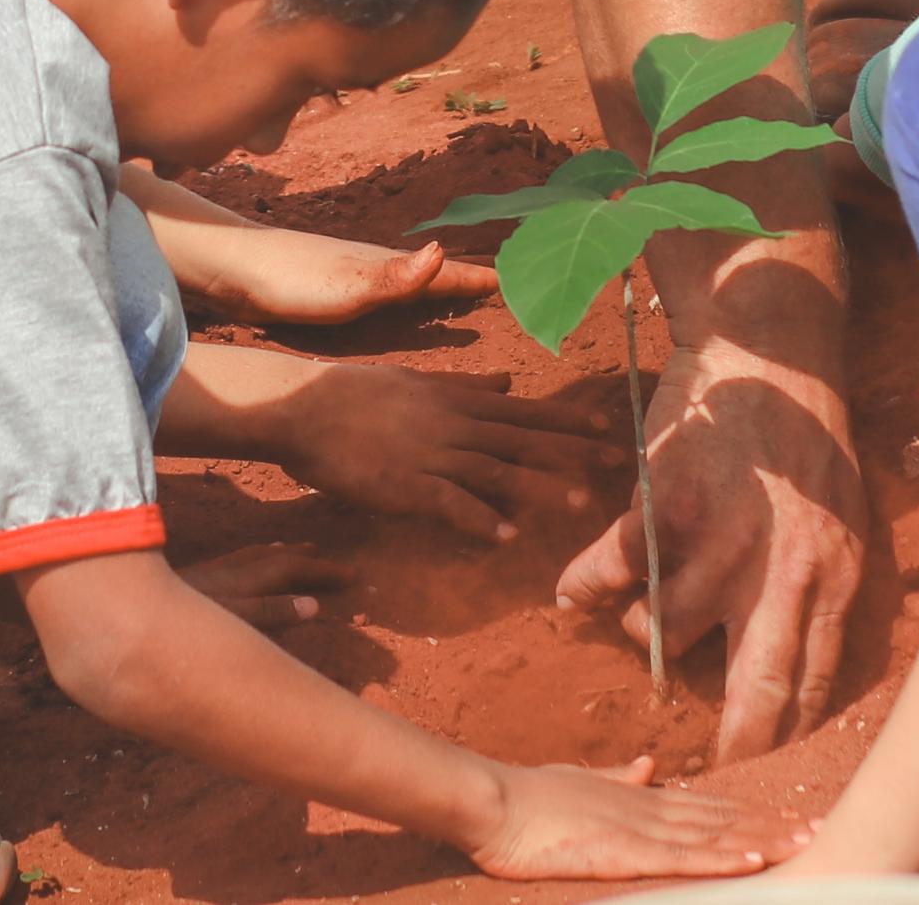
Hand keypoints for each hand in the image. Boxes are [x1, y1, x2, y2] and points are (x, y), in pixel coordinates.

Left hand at [167, 222, 501, 326]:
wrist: (236, 269)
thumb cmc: (291, 280)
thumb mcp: (349, 287)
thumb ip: (397, 278)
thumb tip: (446, 252)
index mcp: (389, 268)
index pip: (449, 273)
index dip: (483, 280)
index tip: (524, 281)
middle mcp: (380, 269)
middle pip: (438, 274)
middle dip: (472, 281)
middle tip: (510, 287)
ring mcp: (359, 279)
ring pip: (414, 283)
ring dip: (443, 288)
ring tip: (467, 297)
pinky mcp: (337, 293)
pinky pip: (390, 297)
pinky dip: (411, 300)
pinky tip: (401, 311)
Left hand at [176, 541, 352, 631]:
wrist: (119, 614)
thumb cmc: (175, 630)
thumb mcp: (228, 624)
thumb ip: (270, 614)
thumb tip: (313, 606)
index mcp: (242, 584)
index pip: (291, 573)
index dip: (322, 573)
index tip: (353, 575)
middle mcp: (228, 574)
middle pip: (273, 561)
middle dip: (305, 560)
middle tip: (330, 561)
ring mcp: (209, 576)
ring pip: (252, 558)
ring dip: (279, 555)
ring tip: (297, 552)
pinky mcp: (192, 581)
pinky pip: (235, 561)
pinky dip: (253, 558)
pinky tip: (246, 564)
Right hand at [276, 362, 620, 540]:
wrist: (303, 406)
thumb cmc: (355, 394)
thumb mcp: (418, 383)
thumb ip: (465, 387)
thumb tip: (509, 382)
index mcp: (455, 400)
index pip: (521, 409)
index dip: (564, 419)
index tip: (604, 426)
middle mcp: (451, 424)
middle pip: (521, 437)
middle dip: (569, 450)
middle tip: (615, 464)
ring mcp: (428, 454)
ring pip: (494, 469)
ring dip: (537, 487)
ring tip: (576, 502)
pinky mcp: (403, 484)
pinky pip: (448, 504)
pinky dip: (479, 520)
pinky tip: (506, 536)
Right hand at [466, 757, 808, 881]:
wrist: (494, 799)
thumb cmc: (529, 796)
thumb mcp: (580, 781)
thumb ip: (616, 777)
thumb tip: (647, 765)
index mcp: (641, 796)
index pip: (710, 805)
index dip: (753, 812)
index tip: (792, 816)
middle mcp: (651, 807)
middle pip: (725, 818)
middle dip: (774, 826)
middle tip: (822, 830)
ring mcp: (641, 827)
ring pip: (715, 836)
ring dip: (763, 841)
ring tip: (806, 845)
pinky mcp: (625, 851)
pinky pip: (683, 858)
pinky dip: (721, 860)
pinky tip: (753, 862)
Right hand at [556, 325, 869, 760]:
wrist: (770, 350)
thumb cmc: (806, 441)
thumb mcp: (842, 520)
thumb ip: (820, 590)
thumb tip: (801, 668)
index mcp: (833, 578)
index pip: (812, 687)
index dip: (782, 741)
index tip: (757, 776)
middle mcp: (781, 570)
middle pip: (754, 690)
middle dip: (729, 747)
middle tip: (702, 775)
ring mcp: (720, 539)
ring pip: (666, 631)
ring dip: (644, 633)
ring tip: (637, 618)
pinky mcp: (665, 504)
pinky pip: (610, 571)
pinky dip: (584, 585)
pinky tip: (576, 590)